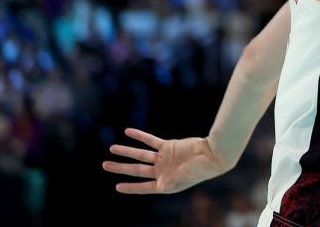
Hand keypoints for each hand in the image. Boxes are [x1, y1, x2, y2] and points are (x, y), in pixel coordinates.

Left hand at [103, 128, 229, 193]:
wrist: (213, 154)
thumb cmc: (200, 170)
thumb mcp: (183, 179)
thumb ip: (169, 182)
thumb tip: (159, 186)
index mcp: (164, 184)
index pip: (142, 187)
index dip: (130, 187)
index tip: (117, 187)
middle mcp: (161, 172)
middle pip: (136, 169)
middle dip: (120, 167)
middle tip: (105, 164)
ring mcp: (164, 159)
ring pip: (140, 154)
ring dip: (127, 151)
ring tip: (112, 148)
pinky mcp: (168, 146)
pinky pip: (150, 141)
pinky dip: (140, 136)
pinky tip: (128, 132)